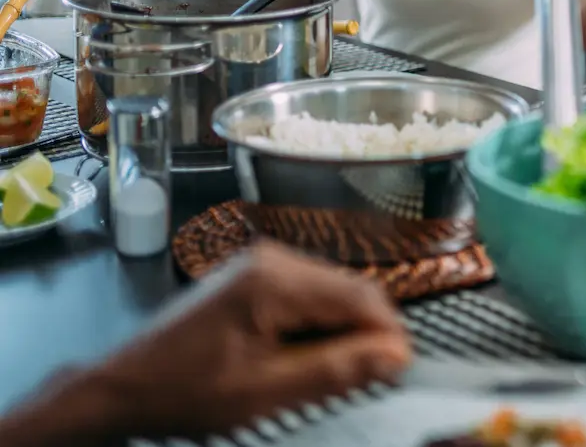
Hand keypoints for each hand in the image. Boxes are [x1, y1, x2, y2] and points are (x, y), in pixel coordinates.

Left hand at [0, 243, 411, 444]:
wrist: (123, 387)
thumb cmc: (187, 392)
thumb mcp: (266, 392)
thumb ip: (336, 370)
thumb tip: (397, 356)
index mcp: (276, 280)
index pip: (362, 297)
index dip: (389, 334)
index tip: (397, 371)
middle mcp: (273, 258)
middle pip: (351, 289)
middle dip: (367, 332)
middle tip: (368, 378)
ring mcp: (261, 262)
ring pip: (333, 290)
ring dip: (342, 329)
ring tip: (330, 372)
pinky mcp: (253, 274)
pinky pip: (309, 292)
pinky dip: (318, 322)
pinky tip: (303, 355)